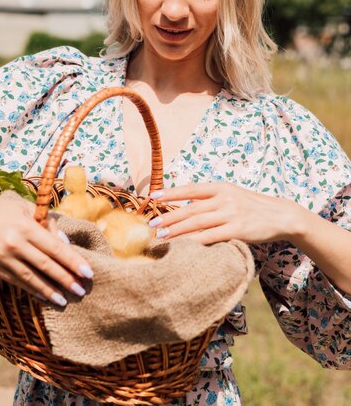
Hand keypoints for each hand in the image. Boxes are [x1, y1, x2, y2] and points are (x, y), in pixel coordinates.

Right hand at [0, 181, 92, 305]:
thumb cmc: (2, 209)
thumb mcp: (26, 208)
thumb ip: (48, 223)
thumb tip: (65, 242)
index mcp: (26, 226)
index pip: (55, 247)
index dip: (72, 261)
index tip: (88, 272)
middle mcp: (14, 243)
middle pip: (45, 265)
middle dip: (65, 279)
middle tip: (81, 290)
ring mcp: (1, 257)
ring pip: (30, 278)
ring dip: (49, 291)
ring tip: (64, 300)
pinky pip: (15, 281)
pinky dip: (30, 289)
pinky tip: (43, 296)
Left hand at [149, 182, 302, 244]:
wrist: (281, 215)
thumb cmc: (252, 207)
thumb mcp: (232, 195)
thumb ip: (211, 199)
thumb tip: (186, 206)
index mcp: (221, 187)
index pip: (191, 189)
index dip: (171, 193)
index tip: (153, 196)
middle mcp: (224, 198)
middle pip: (191, 208)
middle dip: (169, 217)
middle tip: (153, 224)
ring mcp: (232, 214)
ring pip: (198, 223)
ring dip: (177, 230)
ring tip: (162, 236)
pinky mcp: (238, 230)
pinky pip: (212, 236)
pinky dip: (196, 241)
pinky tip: (184, 246)